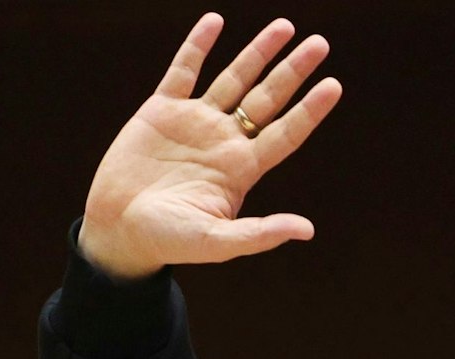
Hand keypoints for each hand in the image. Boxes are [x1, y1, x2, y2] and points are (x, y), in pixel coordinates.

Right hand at [78, 14, 342, 280]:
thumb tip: (307, 230)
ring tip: (285, 26)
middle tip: (320, 43)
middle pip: (268, 98)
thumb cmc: (171, 241)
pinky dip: (197, 46)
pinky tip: (215, 21)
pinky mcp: (160, 111)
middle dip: (293, 71)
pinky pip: (183, 71)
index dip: (310, 110)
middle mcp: (226, 140)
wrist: (120, 230)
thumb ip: (261, 234)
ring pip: (233, 79)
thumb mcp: (218, 241)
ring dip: (257, 52)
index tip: (334, 85)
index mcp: (243, 168)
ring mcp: (195, 122)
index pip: (286, 132)